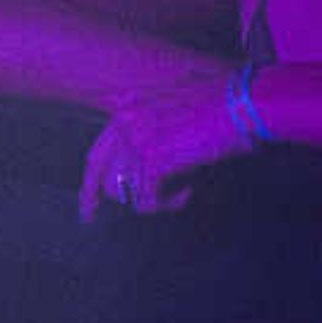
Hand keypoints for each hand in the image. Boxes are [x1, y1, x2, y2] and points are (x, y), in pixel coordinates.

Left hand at [78, 57, 248, 221]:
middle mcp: (125, 123)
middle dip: (91, 196)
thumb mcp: (174, 116)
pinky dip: (168, 203)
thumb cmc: (215, 111)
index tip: (88, 202)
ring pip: (123, 189)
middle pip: (99, 170)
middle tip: (87, 216)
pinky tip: (186, 193)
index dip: (90, 180)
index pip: (97, 152)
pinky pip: (147, 200)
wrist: (234, 105)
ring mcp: (136, 141)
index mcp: (128, 111)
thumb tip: (144, 172)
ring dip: (149, 198)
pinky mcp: (153, 159)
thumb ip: (152, 136)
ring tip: (171, 196)